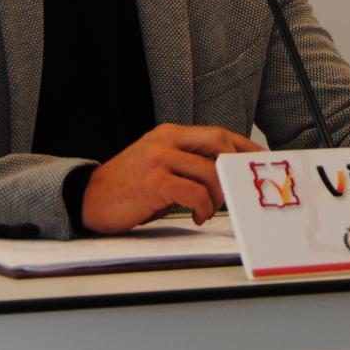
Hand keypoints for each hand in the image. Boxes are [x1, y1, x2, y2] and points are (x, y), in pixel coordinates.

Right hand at [81, 124, 262, 233]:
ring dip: (217, 196)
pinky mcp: (155, 182)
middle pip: (219, 141)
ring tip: (209, 209)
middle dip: (236, 165)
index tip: (260, 159)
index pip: (217, 133)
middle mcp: (166, 140)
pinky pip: (195, 193)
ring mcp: (160, 159)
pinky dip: (203, 207)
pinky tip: (197, 215)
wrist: (89, 198)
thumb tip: (224, 176)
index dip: (243, 146)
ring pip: (209, 172)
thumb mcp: (159, 165)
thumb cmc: (128, 187)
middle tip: (241, 186)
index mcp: (169, 133)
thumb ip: (188, 164)